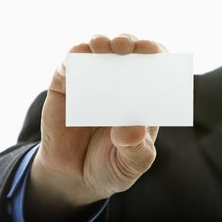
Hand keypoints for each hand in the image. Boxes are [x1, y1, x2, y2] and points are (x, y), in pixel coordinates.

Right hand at [26, 34, 164, 221]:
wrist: (73, 179)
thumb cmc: (111, 166)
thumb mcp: (131, 164)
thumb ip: (135, 149)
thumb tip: (131, 129)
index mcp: (143, 96)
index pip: (155, 65)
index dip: (155, 52)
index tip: (153, 51)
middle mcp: (120, 82)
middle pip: (128, 50)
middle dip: (128, 41)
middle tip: (124, 46)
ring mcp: (93, 80)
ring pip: (98, 49)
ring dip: (101, 42)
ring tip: (102, 47)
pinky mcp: (66, 85)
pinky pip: (69, 64)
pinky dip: (73, 56)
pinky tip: (77, 57)